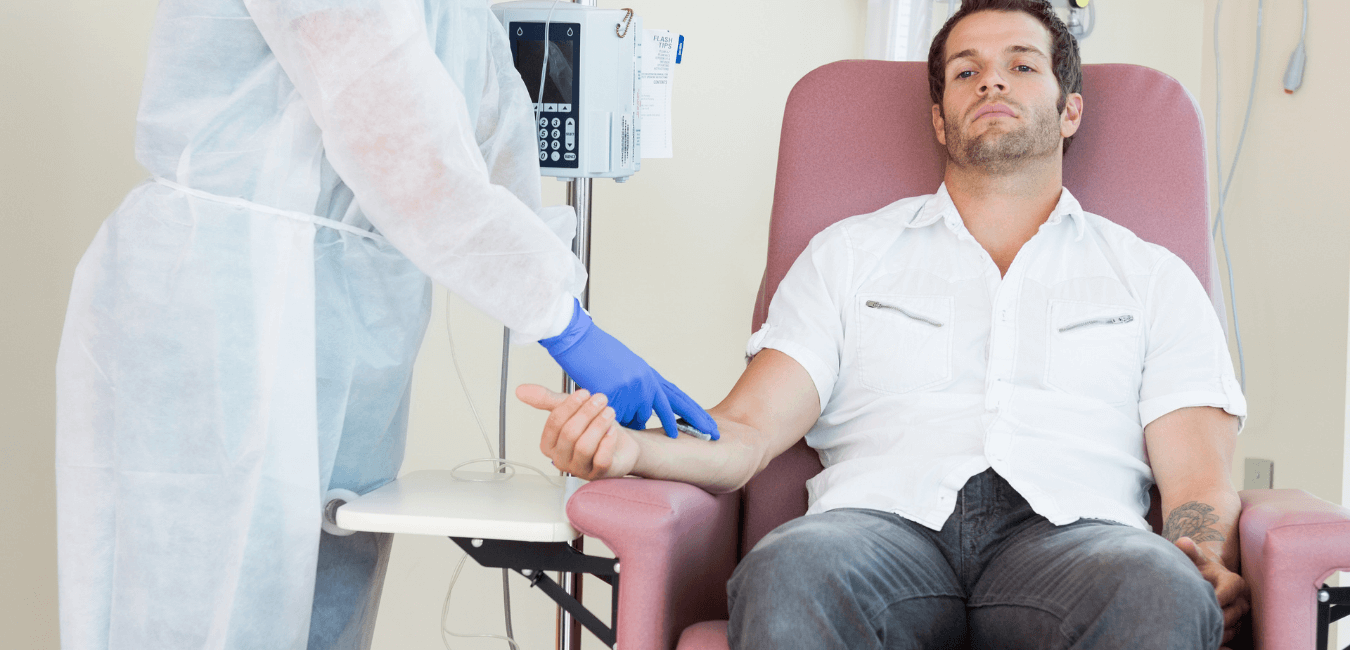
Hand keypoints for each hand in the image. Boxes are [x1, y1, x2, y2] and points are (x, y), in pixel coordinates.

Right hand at [516, 384, 640, 480]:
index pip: (554, 423)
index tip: (584, 393)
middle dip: (587, 413)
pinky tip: (612, 430)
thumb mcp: (570, 410)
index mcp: (549, 444)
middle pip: (570, 434)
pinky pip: (600, 460)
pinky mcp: (598, 474)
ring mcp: (579, 469)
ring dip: (599, 425)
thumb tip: (521, 390)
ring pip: (584, 447)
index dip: (570, 406)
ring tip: (609, 411)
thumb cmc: (592, 428)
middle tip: (600, 399)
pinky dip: (607, 442)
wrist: (620, 444)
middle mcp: (561, 459)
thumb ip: (546, 400)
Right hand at [539, 300, 718, 439]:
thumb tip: (645, 410)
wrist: (579, 340)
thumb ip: (638, 387)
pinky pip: (617, 417)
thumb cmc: (597, 353)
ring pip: (638, 418)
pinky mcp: (616, 395)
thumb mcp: (626, 368)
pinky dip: (611, 419)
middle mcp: (646, 382)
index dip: (694, 410)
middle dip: (695, 421)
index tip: (708, 423)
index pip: (677, 396)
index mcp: (648, 375)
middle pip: (674, 407)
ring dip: (631, 421)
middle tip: (714, 434)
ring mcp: (632, 389)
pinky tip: (604, 413)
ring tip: (621, 416)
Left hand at [1175, 537, 1248, 647]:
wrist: (1207, 581)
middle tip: (1197, 621)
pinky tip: (1202, 640)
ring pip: (1232, 628)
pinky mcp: (1236, 628)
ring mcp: (1241, 615)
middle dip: (1216, 617)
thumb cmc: (1199, 569)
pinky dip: (1218, 640)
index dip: (1221, 595)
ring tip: (1197, 632)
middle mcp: (1242, 600)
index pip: (1232, 588)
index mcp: (1234, 581)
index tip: (1209, 601)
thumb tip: (1183, 543)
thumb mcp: (1195, 559)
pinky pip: (1230, 638)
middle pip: (1232, 612)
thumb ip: (1189, 551)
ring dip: (1216, 631)